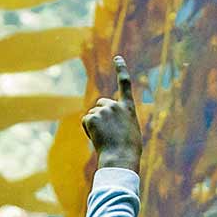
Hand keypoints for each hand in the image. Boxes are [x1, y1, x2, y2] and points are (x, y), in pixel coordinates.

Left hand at [82, 55, 141, 171]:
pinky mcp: (92, 117)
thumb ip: (122, 121)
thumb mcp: (130, 131)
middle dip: (100, 114)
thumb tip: (111, 124)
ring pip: (93, 114)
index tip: (117, 58)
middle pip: (101, 103)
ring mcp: (104, 110)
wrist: (120, 158)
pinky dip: (88, 130)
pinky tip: (97, 137)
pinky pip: (86, 121)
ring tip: (105, 137)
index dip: (121, 69)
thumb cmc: (129, 150)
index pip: (125, 84)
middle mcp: (116, 105)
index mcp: (128, 108)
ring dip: (95, 125)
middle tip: (107, 132)